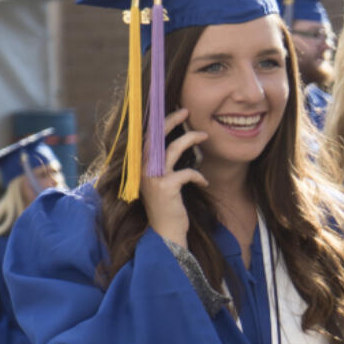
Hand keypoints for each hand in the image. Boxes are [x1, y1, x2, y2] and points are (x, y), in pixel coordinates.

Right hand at [141, 108, 207, 247]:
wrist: (165, 233)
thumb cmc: (166, 206)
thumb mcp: (161, 182)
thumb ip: (162, 164)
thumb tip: (173, 142)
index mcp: (139, 166)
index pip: (147, 137)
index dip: (158, 122)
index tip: (172, 110)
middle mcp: (142, 170)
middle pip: (156, 136)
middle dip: (171, 120)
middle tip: (186, 111)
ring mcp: (152, 178)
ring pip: (173, 149)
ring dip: (190, 139)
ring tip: (204, 135)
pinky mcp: (166, 187)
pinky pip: (187, 172)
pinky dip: (198, 175)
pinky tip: (204, 182)